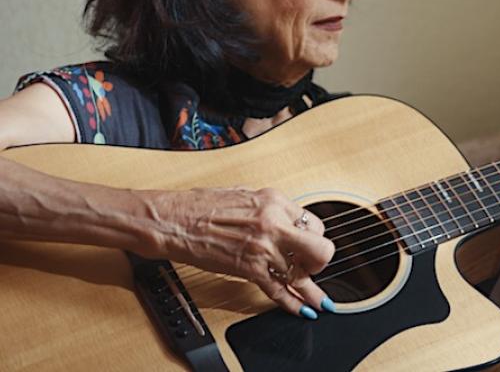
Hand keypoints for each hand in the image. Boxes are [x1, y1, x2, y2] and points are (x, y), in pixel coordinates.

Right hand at [138, 186, 334, 317]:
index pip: (313, 222)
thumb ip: (270, 208)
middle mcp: (273, 222)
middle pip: (319, 248)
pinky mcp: (248, 268)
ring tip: (317, 299)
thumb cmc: (203, 205)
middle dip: (320, 262)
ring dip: (306, 286)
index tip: (310, 246)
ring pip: (299, 273)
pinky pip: (278, 291)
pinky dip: (293, 304)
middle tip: (313, 268)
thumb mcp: (246, 195)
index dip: (314, 238)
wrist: (175, 220)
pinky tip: (303, 309)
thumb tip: (286, 220)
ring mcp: (262, 247)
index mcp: (274, 200)